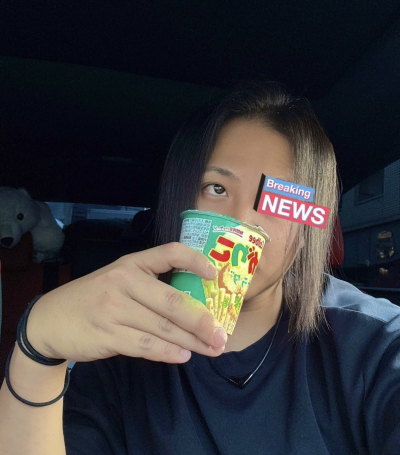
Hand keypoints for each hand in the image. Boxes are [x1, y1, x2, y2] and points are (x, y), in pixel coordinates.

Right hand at [26, 243, 226, 363]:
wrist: (50, 320)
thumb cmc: (94, 299)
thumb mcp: (118, 281)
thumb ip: (149, 288)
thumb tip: (192, 309)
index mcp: (131, 264)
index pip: (169, 252)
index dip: (194, 260)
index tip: (214, 273)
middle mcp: (124, 281)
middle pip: (173, 300)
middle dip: (202, 320)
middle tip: (221, 335)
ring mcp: (114, 308)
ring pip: (163, 326)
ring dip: (192, 341)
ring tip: (212, 349)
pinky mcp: (107, 334)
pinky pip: (146, 345)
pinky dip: (168, 352)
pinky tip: (183, 356)